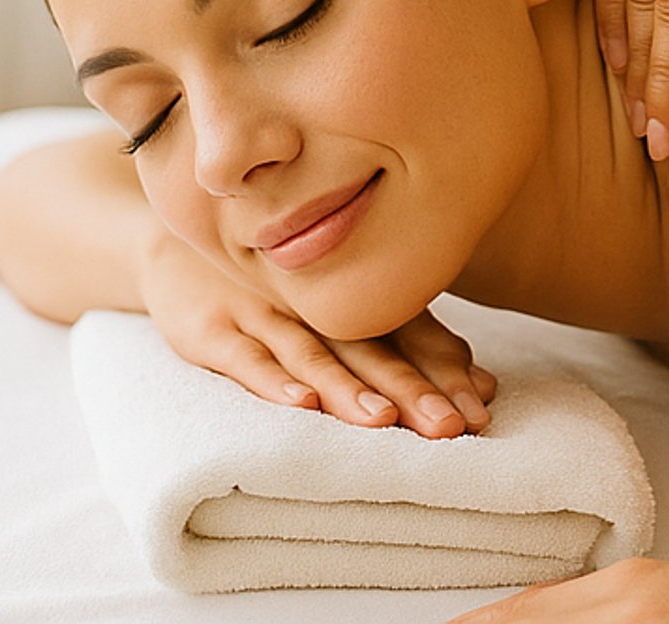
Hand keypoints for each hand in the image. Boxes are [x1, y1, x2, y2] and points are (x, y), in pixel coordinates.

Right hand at [138, 231, 496, 437]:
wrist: (183, 242)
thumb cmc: (286, 288)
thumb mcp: (345, 310)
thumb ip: (413, 343)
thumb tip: (485, 387)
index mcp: (356, 295)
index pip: (412, 338)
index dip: (445, 374)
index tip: (480, 411)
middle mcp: (318, 301)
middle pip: (372, 351)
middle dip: (413, 391)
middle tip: (449, 428)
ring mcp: (266, 311)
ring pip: (314, 354)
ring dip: (348, 389)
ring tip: (382, 421)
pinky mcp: (214, 328)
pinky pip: (246, 357)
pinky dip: (273, 380)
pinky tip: (300, 403)